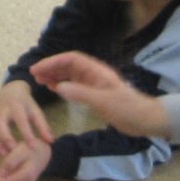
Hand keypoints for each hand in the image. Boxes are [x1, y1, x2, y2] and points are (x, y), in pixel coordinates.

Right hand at [0, 79, 52, 155]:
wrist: (9, 92)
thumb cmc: (25, 104)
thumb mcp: (35, 111)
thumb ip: (43, 126)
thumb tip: (50, 142)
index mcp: (16, 106)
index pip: (21, 121)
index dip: (27, 134)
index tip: (33, 147)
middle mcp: (1, 110)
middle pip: (0, 127)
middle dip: (7, 141)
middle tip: (15, 153)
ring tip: (6, 156)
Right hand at [28, 52, 169, 135]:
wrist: (145, 120)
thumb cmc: (127, 108)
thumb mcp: (104, 101)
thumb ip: (81, 93)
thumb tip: (58, 86)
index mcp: (97, 71)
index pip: (71, 59)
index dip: (53, 61)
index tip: (38, 69)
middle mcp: (94, 75)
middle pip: (69, 65)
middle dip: (51, 67)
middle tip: (34, 75)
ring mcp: (94, 85)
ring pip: (70, 75)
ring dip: (55, 76)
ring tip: (40, 81)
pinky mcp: (95, 95)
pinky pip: (75, 86)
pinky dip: (63, 86)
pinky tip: (54, 89)